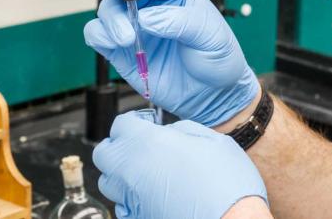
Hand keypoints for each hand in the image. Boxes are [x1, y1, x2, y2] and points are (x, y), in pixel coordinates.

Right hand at [83, 0, 258, 125]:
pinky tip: (116, 44)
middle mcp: (152, 6)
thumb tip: (145, 19)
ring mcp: (135, 28)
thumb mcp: (210, 36)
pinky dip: (100, 35)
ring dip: (113, 18)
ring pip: (109, 9)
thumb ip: (179, 23)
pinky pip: (99, 36)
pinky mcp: (122, 52)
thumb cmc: (217, 57)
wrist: (213, 94)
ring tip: (128, 37)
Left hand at [93, 112, 267, 218]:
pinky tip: (154, 196)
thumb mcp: (212, 140)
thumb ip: (183, 130)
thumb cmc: (227, 185)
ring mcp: (131, 198)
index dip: (135, 121)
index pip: (120, 124)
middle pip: (104, 153)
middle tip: (142, 147)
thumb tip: (170, 132)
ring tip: (149, 173)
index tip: (148, 124)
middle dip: (119, 147)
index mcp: (148, 143)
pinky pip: (122, 205)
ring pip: (109, 181)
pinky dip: (132, 198)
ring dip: (123, 173)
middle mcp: (131, 170)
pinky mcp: (136, 218)